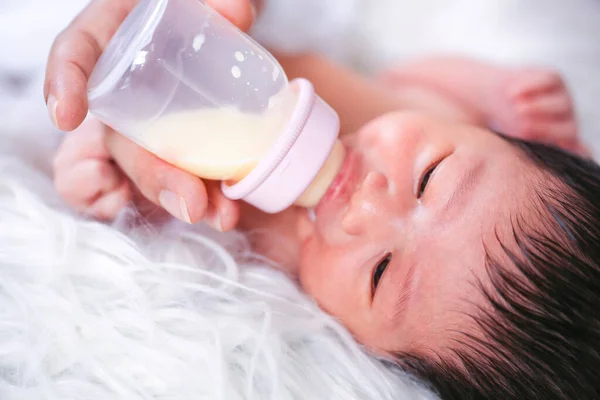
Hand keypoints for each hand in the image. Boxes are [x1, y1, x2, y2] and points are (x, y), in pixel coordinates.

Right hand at [45, 0, 255, 228]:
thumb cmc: (202, 13)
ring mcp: (141, 125)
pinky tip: (210, 214)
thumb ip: (217, 4)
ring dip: (176, 198)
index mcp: (118, 39)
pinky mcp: (164, 150)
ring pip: (142, 169)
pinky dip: (180, 203)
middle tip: (191, 202)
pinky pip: (155, 183)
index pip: (78, 53)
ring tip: (218, 215)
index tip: (67, 116)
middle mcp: (122, 89)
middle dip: (152, 174)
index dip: (66, 82)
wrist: (220, 37)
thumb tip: (237, 12)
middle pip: (121, 137)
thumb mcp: (207, 2)